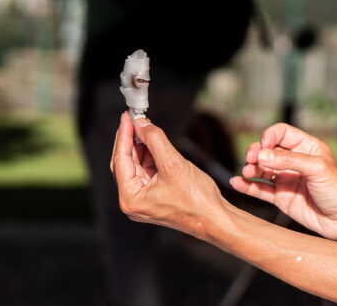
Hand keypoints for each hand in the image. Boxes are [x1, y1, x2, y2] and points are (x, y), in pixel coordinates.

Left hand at [111, 112, 225, 238]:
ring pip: (135, 166)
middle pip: (124, 163)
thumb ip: (154, 140)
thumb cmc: (196, 200)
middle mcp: (132, 201)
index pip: (121, 160)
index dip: (124, 135)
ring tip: (146, 127)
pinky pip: (146, 172)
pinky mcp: (153, 197)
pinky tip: (153, 143)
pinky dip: (149, 156)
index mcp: (131, 198)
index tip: (127, 117)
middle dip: (130, 140)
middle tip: (135, 119)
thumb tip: (141, 124)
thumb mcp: (173, 164)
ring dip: (141, 147)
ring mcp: (143, 200)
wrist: (215, 219)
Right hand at [230, 123, 336, 241]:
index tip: (264, 146)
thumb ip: (289, 160)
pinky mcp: (281, 197)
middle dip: (256, 152)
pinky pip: (260, 189)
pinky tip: (237, 183)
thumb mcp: (317, 169)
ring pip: (261, 168)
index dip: (269, 136)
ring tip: (247, 172)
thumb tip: (262, 155)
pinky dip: (247, 185)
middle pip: (267, 150)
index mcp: (307, 147)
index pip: (281, 133)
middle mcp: (294, 161)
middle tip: (251, 160)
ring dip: (251, 168)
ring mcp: (286, 179)